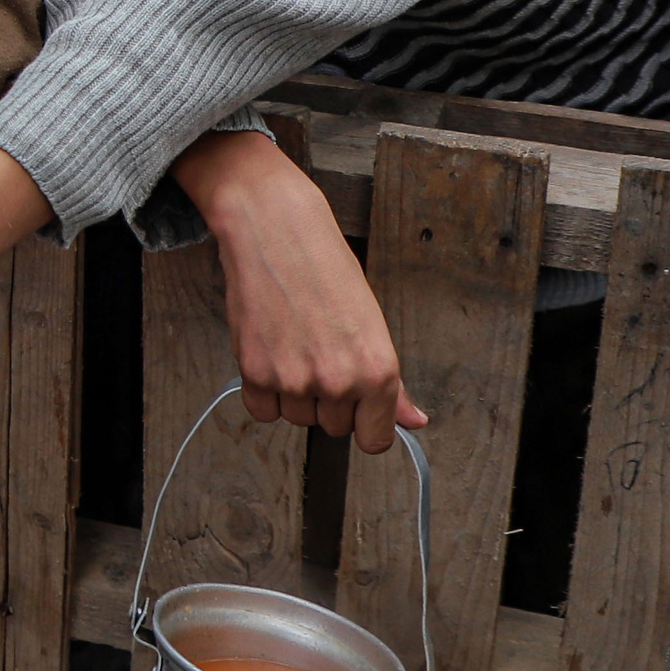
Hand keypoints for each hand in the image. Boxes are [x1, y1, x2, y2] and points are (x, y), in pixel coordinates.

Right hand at [178, 128, 424, 453]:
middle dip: (329, 400)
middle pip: (335, 428)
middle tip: (321, 352)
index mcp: (378, 370)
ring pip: (298, 418)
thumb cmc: (326, 267)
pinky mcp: (255, 373)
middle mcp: (339, 381)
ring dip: (295, 395)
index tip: (359, 412)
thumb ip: (392, 383)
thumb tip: (415, 421)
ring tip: (295, 345)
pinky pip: (263, 411)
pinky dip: (264, 391)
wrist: (276, 230)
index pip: (375, 439)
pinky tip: (272, 352)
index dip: (366, 426)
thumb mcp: (372, 323)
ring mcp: (295, 380)